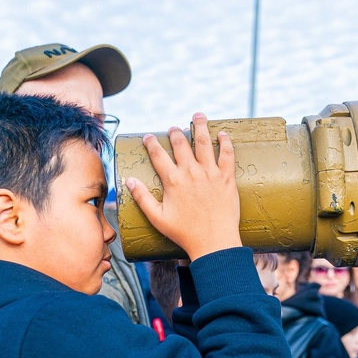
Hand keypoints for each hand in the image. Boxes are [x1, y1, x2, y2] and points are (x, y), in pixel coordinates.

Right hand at [124, 113, 240, 261]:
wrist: (214, 242)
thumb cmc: (184, 233)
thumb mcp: (158, 218)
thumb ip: (142, 198)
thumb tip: (129, 181)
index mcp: (172, 180)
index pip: (158, 154)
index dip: (151, 143)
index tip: (148, 137)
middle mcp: (190, 172)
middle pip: (181, 143)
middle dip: (175, 132)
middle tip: (173, 129)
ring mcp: (210, 173)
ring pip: (204, 142)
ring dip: (200, 126)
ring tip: (198, 115)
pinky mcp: (227, 178)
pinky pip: (228, 154)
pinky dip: (225, 141)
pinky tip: (222, 133)